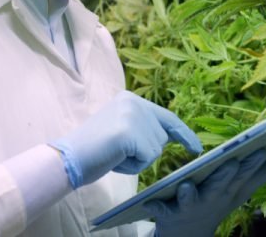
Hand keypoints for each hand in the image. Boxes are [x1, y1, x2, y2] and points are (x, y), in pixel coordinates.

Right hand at [50, 90, 202, 188]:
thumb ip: (141, 127)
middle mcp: (134, 102)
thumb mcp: (120, 129)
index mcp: (131, 99)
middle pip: (160, 137)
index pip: (166, 117)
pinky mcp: (130, 132)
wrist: (68, 158)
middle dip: (144, 152)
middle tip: (116, 152)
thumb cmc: (92, 150)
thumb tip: (167, 137)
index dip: (183, 133)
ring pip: (155, 150)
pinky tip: (114, 159)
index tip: (196, 147)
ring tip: (114, 155)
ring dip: (137, 160)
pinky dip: (132, 166)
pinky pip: (147, 158)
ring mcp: (133, 115)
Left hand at [143, 149, 265, 236]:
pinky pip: (162, 209)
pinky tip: (151, 201)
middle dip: (226, 174)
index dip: (253, 163)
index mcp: (228, 191)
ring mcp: (191, 207)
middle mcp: (212, 199)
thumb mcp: (238, 192)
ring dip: (190, 194)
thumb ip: (259, 175)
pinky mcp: (169, 213)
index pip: (243, 175)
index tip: (264, 148)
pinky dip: (157, 206)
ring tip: (188, 185)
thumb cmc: (214, 204)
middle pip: (220, 185)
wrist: (188, 234)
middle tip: (234, 161)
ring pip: (191, 199)